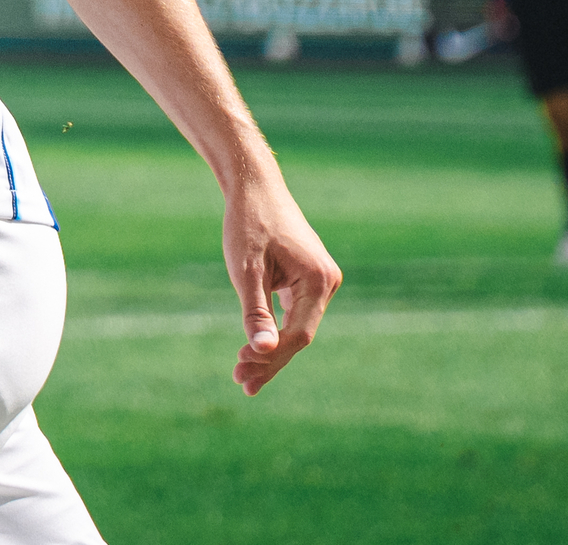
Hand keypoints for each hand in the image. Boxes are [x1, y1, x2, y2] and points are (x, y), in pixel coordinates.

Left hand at [223, 166, 341, 395]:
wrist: (254, 186)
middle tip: (241, 382)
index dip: (272, 356)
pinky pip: (294, 313)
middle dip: (270, 359)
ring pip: (297, 326)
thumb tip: (264, 352)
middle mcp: (327, 282)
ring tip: (243, 374)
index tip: (241, 369)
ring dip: (272, 349)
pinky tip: (256, 350)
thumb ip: (255, 311)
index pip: (299, 334)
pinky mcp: (308, 278)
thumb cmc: (248, 223)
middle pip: (300, 334)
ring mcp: (320, 280)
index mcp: (318, 280)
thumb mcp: (246, 269)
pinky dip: (275, 330)